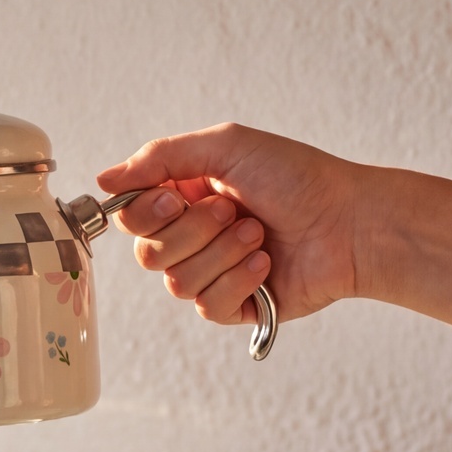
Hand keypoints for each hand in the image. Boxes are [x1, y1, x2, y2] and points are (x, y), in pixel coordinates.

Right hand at [95, 124, 361, 326]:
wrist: (349, 221)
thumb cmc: (296, 176)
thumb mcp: (226, 146)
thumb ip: (159, 158)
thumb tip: (102, 180)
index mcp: (183, 197)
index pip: (130, 216)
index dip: (144, 213)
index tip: (175, 199)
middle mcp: (192, 236)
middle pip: (147, 254)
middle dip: (192, 232)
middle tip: (233, 210)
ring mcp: (211, 273)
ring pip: (176, 283)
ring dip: (222, 253)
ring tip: (259, 233)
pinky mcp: (234, 305)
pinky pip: (207, 306)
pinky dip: (238, 280)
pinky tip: (266, 263)